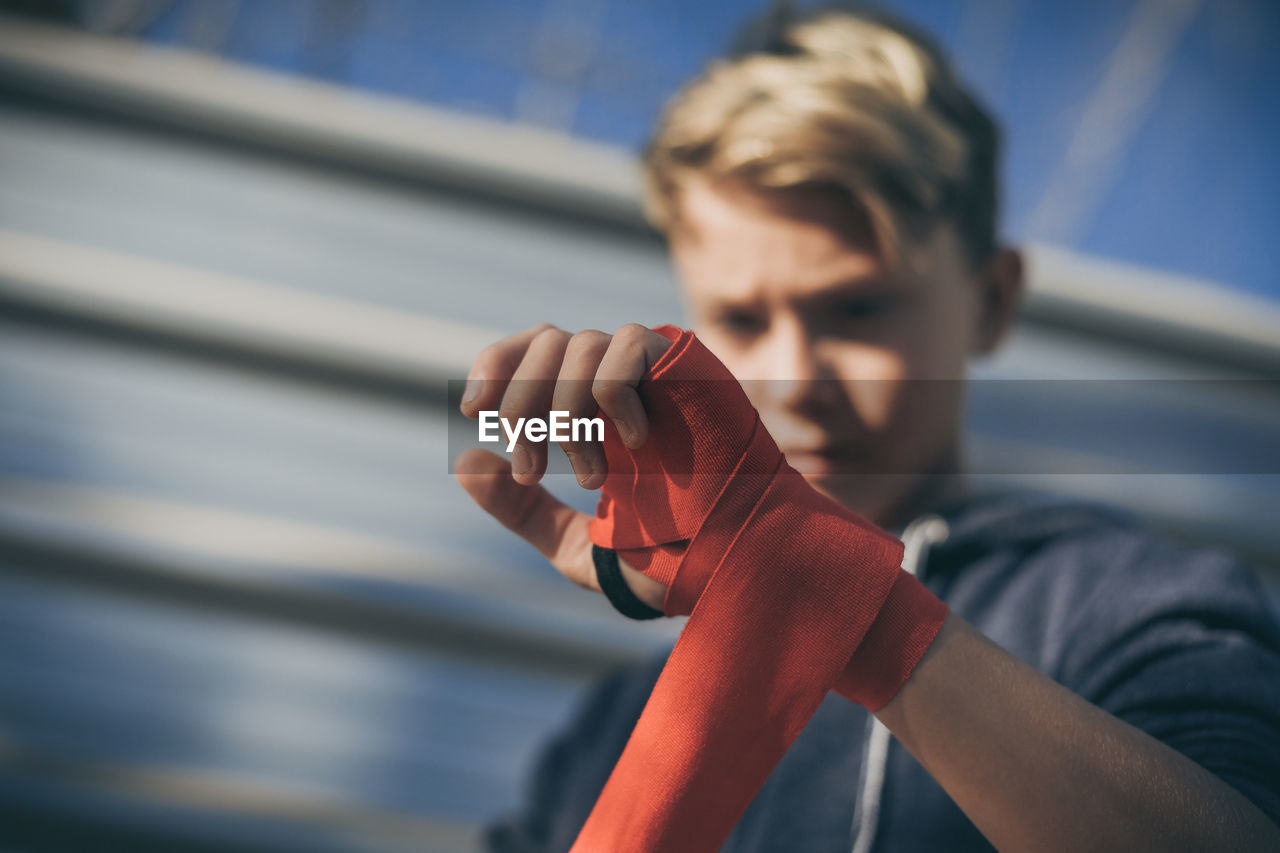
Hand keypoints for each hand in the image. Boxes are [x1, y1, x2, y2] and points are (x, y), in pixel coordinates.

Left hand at [454, 322, 673, 609]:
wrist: (734, 561)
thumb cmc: (669, 556)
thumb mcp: (575, 545)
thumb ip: (521, 510)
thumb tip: (465, 462)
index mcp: (590, 411)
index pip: (531, 351)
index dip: (495, 366)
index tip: (471, 412)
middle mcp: (617, 381)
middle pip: (544, 341)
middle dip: (519, 402)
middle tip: (529, 466)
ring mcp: (651, 370)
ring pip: (578, 343)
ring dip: (563, 415)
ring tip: (588, 479)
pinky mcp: (685, 364)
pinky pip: (624, 347)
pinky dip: (611, 397)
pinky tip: (634, 444)